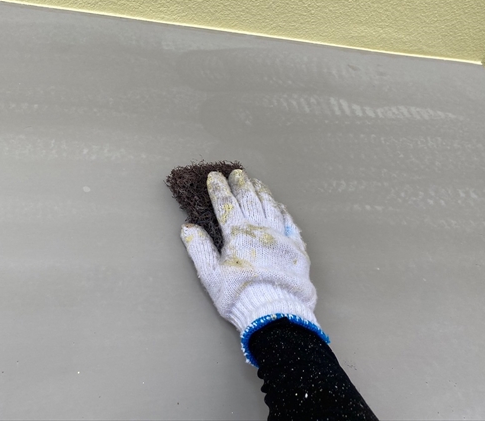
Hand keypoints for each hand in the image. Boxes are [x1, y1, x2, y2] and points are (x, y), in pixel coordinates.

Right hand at [180, 169, 327, 364]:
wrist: (275, 311)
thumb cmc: (238, 295)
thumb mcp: (210, 275)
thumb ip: (199, 249)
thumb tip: (187, 227)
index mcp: (237, 234)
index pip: (226, 204)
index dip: (219, 189)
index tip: (213, 177)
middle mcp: (260, 230)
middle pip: (250, 200)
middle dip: (241, 184)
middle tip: (237, 173)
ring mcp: (281, 237)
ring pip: (271, 207)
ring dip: (262, 192)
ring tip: (257, 182)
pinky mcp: (297, 249)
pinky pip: (290, 224)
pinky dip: (283, 212)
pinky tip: (280, 206)